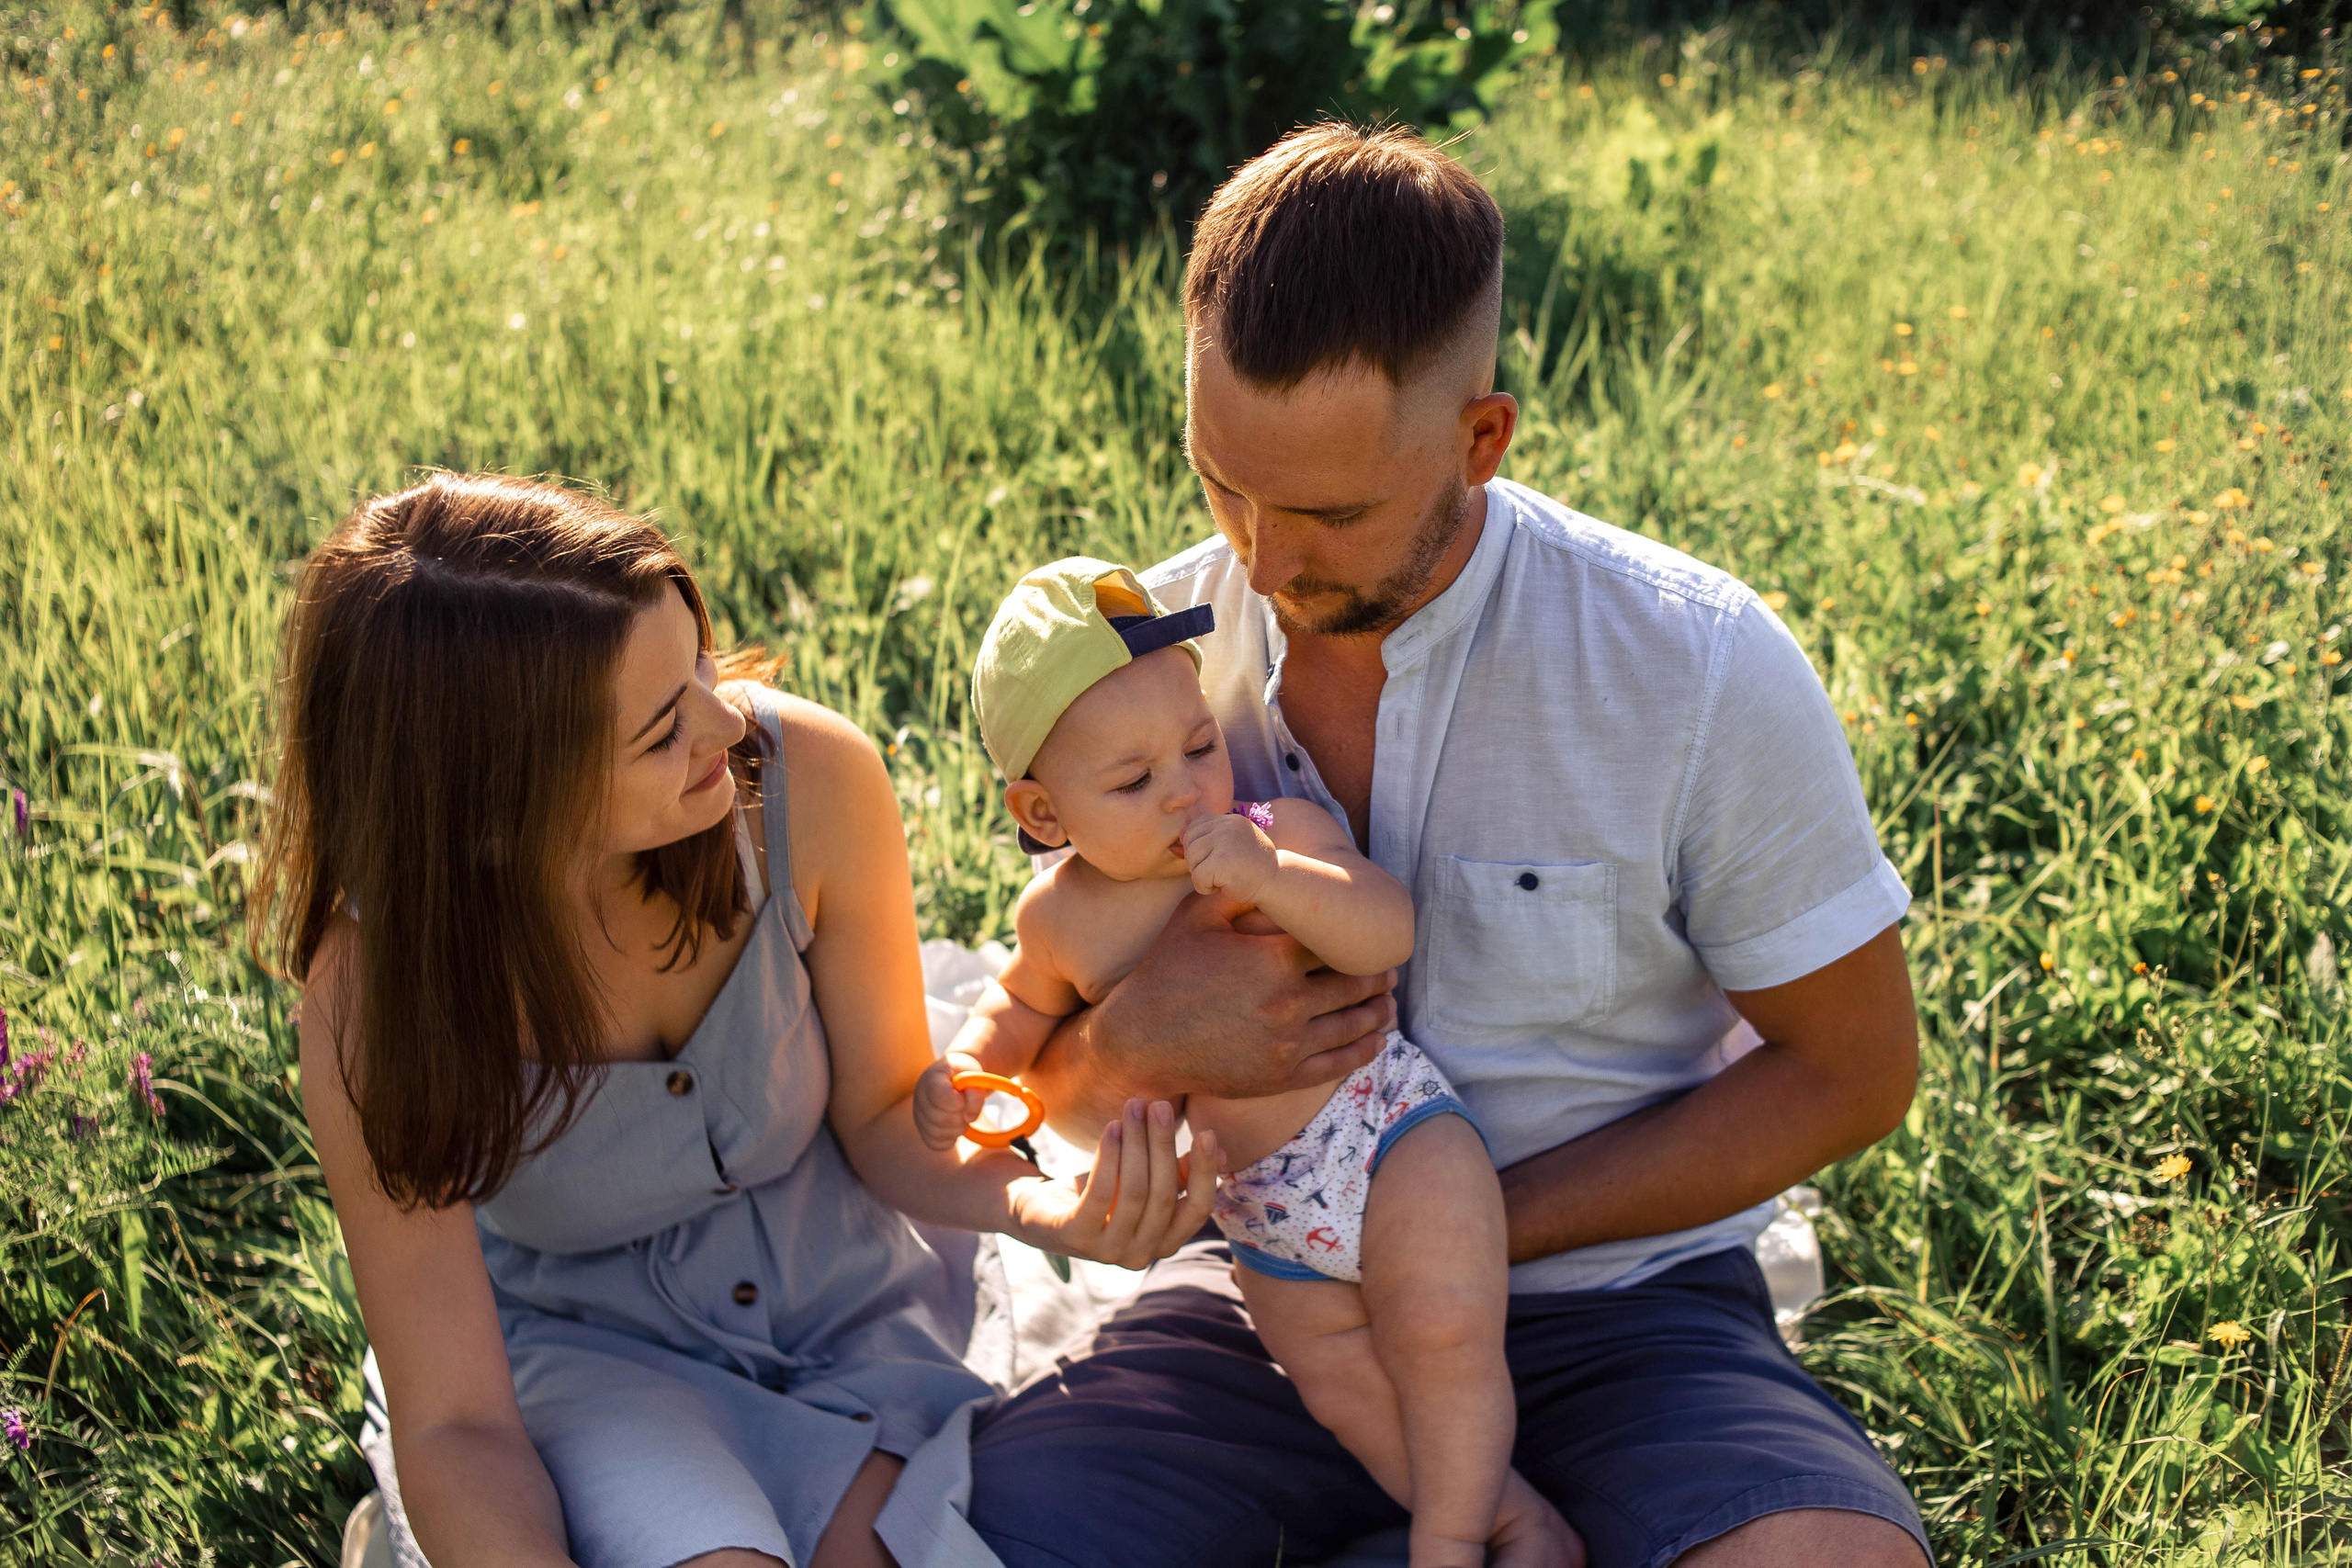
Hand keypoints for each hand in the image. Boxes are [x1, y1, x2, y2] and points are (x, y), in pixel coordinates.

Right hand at [913, 1052, 987, 1151]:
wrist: (955, 1079)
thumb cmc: (965, 1077)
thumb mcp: (974, 1076)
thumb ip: (975, 1093)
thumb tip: (970, 1117)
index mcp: (932, 1078)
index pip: (940, 1096)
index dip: (957, 1102)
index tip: (964, 1098)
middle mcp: (920, 1096)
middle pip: (940, 1118)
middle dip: (960, 1116)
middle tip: (966, 1107)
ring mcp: (919, 1114)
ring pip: (938, 1134)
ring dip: (957, 1129)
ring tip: (961, 1115)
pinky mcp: (923, 1130)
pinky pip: (936, 1144)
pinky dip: (950, 1139)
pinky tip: (955, 1126)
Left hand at [1006, 1098, 1220, 1269]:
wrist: (1039, 1210)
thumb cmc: (1101, 1193)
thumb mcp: (1144, 1180)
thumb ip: (1179, 1171)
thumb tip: (1219, 1150)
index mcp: (1165, 1242)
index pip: (1198, 1210)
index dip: (1206, 1172)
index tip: (1207, 1132)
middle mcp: (1140, 1255)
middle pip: (1164, 1195)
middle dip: (1164, 1145)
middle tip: (1161, 1105)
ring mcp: (1106, 1251)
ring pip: (1134, 1192)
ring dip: (1136, 1143)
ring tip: (1134, 1107)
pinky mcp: (1075, 1236)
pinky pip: (1100, 1193)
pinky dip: (1109, 1157)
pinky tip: (1112, 1128)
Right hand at [1088, 892, 1395, 1101]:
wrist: (1140, 1041)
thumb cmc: (1166, 971)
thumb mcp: (1197, 916)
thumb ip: (1239, 887)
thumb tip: (1265, 859)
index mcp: (1273, 959)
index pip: (1334, 943)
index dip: (1356, 937)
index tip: (1369, 934)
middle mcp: (1287, 1002)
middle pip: (1353, 984)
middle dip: (1377, 976)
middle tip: (1392, 968)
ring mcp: (1287, 1044)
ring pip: (1352, 1024)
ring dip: (1378, 1011)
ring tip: (1389, 1002)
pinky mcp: (1282, 1077)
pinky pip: (1337, 1063)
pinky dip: (1364, 1050)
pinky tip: (1376, 1039)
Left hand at [1180, 812, 1278, 905]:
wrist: (1276, 884)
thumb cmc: (1250, 869)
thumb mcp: (1229, 848)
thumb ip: (1206, 841)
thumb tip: (1176, 841)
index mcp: (1230, 820)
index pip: (1195, 827)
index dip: (1199, 849)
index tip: (1217, 861)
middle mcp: (1227, 826)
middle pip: (1190, 843)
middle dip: (1198, 863)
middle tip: (1219, 873)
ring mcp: (1226, 841)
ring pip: (1191, 859)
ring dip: (1201, 876)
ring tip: (1222, 878)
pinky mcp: (1223, 861)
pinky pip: (1197, 877)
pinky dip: (1205, 888)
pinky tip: (1223, 887)